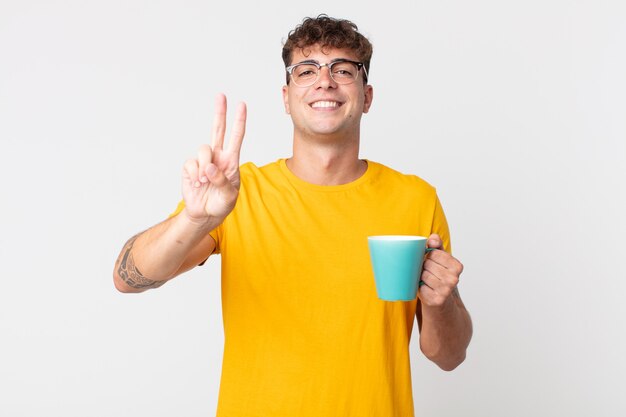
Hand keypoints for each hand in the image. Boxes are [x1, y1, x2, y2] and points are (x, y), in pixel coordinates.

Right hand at [182, 94, 246, 223]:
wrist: (204, 215)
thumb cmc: (221, 205)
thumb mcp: (229, 196)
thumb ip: (222, 181)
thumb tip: (210, 167)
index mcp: (231, 161)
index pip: (236, 137)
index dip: (239, 121)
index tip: (242, 104)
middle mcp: (218, 157)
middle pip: (218, 130)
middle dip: (219, 112)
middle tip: (221, 95)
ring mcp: (203, 161)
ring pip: (203, 149)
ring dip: (204, 166)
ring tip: (204, 182)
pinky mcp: (190, 168)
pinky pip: (191, 163)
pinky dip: (194, 174)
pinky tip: (197, 184)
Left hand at [419, 234, 463, 307]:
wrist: (441, 301)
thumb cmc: (438, 275)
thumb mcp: (440, 258)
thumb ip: (436, 245)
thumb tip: (432, 238)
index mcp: (457, 266)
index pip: (433, 253)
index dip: (428, 256)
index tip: (431, 261)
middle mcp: (454, 279)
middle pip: (427, 264)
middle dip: (424, 266)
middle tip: (427, 272)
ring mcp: (446, 290)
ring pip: (423, 275)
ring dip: (421, 277)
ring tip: (426, 280)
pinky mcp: (436, 300)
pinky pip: (421, 288)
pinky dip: (420, 287)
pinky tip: (425, 289)